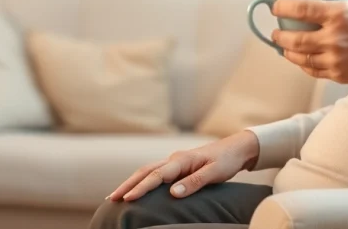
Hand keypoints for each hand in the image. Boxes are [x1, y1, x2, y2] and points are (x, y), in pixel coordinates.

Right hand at [108, 130, 260, 201]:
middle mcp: (174, 159)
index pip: (156, 175)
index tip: (128, 199)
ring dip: (131, 182)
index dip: (141, 188)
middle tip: (111, 199)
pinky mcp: (176, 166)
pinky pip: (154, 173)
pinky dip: (141, 180)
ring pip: (147, 171)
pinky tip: (136, 188)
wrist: (235, 148)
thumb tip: (172, 193)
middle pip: (145, 171)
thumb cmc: (226, 161)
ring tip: (116, 196)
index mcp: (181, 160)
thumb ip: (194, 182)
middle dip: (127, 184)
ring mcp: (174, 161)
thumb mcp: (214, 173)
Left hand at [271, 0, 347, 84]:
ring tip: (285, 47)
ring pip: (301, 59)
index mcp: (341, 14)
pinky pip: (315, 71)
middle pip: (294, 39)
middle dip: (280, 35)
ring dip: (288, 53)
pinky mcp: (342, 75)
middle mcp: (334, 38)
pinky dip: (304, 66)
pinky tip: (302, 60)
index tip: (276, 7)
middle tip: (276, 31)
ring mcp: (337, 59)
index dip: (283, 8)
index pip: (301, 10)